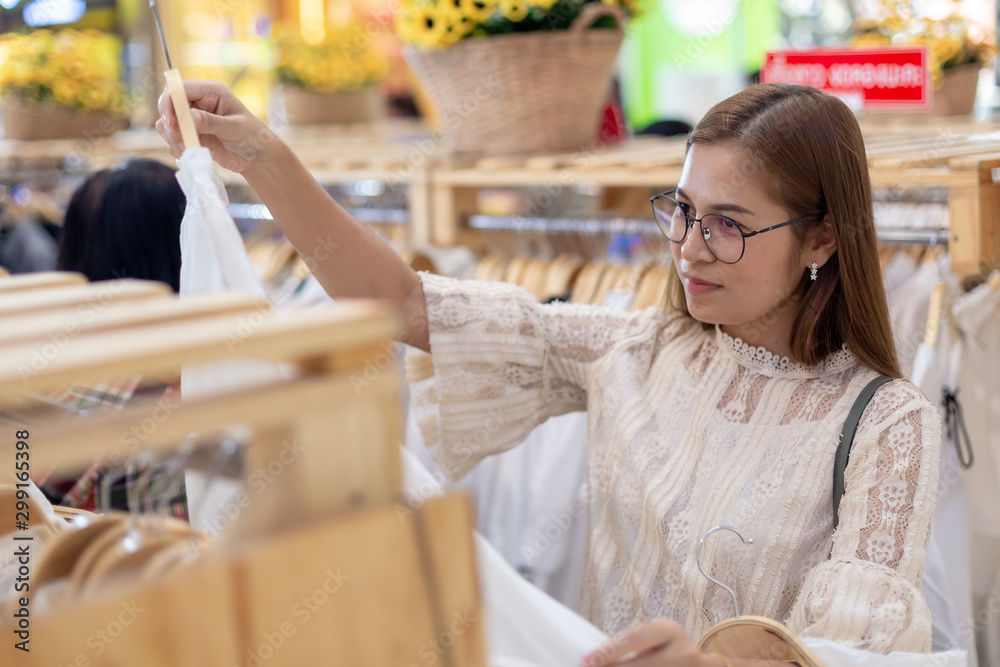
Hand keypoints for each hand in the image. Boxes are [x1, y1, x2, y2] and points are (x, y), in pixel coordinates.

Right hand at [155, 80, 278, 173]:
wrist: (256, 157)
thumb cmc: (252, 136)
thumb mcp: (235, 128)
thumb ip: (212, 122)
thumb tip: (190, 117)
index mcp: (210, 92)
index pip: (179, 89)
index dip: (169, 102)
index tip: (171, 121)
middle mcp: (198, 103)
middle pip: (168, 105)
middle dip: (170, 124)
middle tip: (182, 141)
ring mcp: (192, 120)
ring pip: (166, 124)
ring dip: (173, 138)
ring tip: (191, 148)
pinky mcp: (191, 136)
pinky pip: (172, 140)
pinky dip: (178, 148)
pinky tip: (194, 152)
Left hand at [582, 619, 723, 666]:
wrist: (695, 665)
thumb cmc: (664, 648)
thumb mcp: (652, 638)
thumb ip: (630, 644)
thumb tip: (596, 657)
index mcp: (669, 630)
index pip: (635, 638)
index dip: (610, 650)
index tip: (588, 660)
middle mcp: (682, 651)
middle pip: (644, 663)